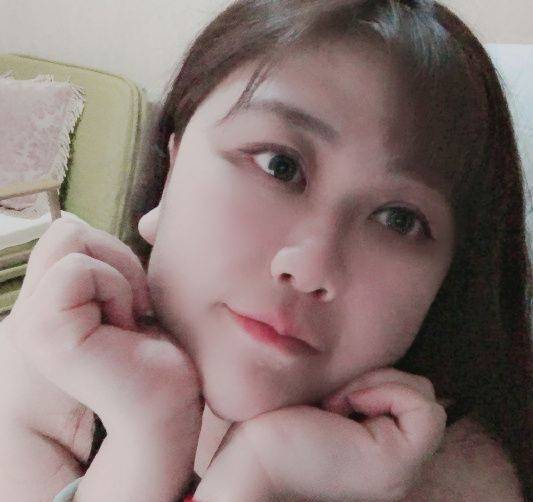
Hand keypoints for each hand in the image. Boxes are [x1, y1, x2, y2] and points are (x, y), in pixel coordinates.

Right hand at [1, 217, 202, 438]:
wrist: (176, 407)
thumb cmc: (163, 352)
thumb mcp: (128, 294)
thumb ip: (99, 261)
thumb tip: (84, 220)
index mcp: (51, 307)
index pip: (67, 236)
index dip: (113, 258)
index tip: (137, 305)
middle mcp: (29, 315)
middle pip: (66, 232)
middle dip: (115, 261)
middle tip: (136, 312)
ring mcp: (29, 325)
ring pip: (68, 240)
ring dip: (119, 276)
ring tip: (131, 323)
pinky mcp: (43, 334)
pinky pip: (77, 269)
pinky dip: (116, 289)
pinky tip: (127, 330)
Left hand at [195, 367, 446, 501]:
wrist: (251, 457)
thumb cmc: (277, 421)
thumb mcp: (328, 395)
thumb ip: (359, 386)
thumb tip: (377, 348)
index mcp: (383, 450)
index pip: (411, 395)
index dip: (376, 378)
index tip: (332, 396)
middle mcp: (400, 465)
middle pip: (421, 390)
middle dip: (377, 377)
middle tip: (332, 400)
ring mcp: (403, 470)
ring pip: (424, 393)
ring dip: (376, 381)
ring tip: (334, 404)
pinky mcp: (397, 466)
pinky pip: (424, 407)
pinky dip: (385, 389)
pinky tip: (343, 404)